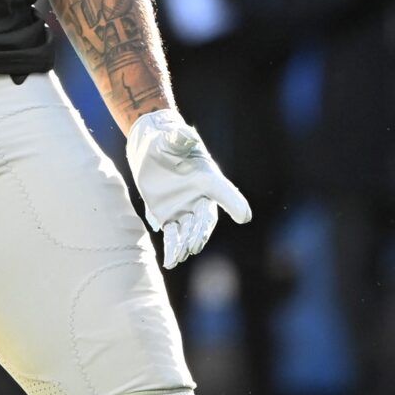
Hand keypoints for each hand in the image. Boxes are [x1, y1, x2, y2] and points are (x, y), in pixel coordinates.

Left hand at [126, 110, 251, 268]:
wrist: (150, 148)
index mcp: (207, 179)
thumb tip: (185, 134)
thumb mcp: (171, 138)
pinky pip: (173, 235)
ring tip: (178, 256)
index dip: (234, 204)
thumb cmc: (167, 140)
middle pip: (205, 219)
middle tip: (193, 244)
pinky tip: (169, 260)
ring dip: (185, 245)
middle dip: (200, 232)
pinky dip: (172, 248)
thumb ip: (179, 139)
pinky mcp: (168, 217)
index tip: (244, 216)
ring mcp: (184, 210)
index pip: (224, 192)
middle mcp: (200, 198)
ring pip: (189, 232)